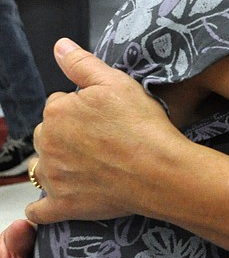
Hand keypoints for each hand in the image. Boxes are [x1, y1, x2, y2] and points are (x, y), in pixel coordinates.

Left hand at [27, 39, 174, 226]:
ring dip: (57, 167)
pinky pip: (39, 210)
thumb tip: (59, 47)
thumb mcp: (116, 82)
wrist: (159, 170)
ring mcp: (54, 176)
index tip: (101, 118)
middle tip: (99, 142)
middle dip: (66, 137)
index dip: (80, 110)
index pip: (58, 105)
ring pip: (44, 168)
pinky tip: (49, 205)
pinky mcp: (63, 205)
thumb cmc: (142, 126)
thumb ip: (82, 64)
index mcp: (58, 111)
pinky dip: (41, 209)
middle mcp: (49, 143)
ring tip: (87, 168)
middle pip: (49, 136)